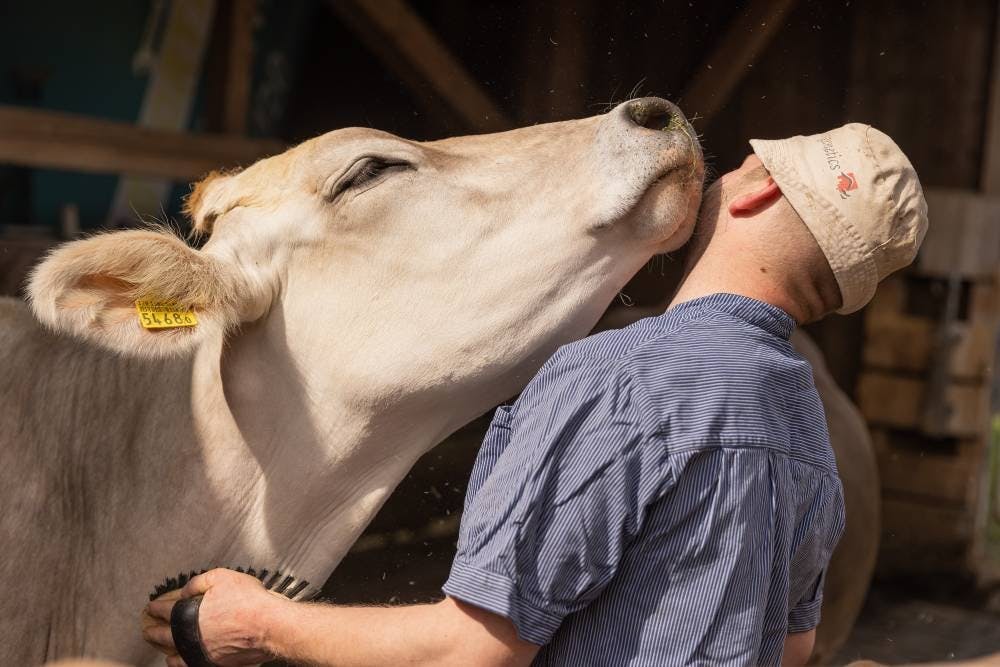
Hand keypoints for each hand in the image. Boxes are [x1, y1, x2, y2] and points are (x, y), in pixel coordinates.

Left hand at [142, 568, 290, 666]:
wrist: (267, 625)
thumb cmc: (247, 600)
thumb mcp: (222, 578)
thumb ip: (198, 583)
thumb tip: (184, 591)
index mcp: (187, 614)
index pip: (165, 610)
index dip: (156, 608)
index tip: (151, 607)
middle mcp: (189, 636)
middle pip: (163, 635)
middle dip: (153, 631)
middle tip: (146, 629)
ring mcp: (200, 652)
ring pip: (174, 655)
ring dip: (165, 650)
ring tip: (160, 648)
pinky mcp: (213, 663)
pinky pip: (189, 665)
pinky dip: (180, 663)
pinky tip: (179, 660)